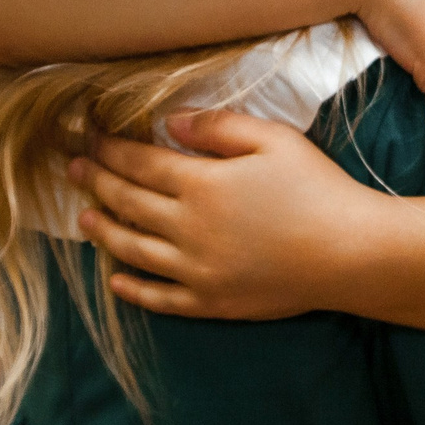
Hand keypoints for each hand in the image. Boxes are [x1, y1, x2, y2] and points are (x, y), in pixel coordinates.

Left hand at [68, 112, 383, 320]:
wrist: (351, 253)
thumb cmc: (317, 189)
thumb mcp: (272, 139)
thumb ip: (216, 127)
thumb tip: (169, 122)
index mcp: (201, 185)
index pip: (139, 163)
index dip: (109, 149)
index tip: (87, 137)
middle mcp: (188, 229)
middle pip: (128, 203)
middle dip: (96, 182)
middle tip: (73, 169)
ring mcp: (197, 271)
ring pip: (133, 251)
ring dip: (104, 232)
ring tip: (84, 219)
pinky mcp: (212, 302)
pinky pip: (160, 299)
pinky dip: (133, 290)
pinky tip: (116, 281)